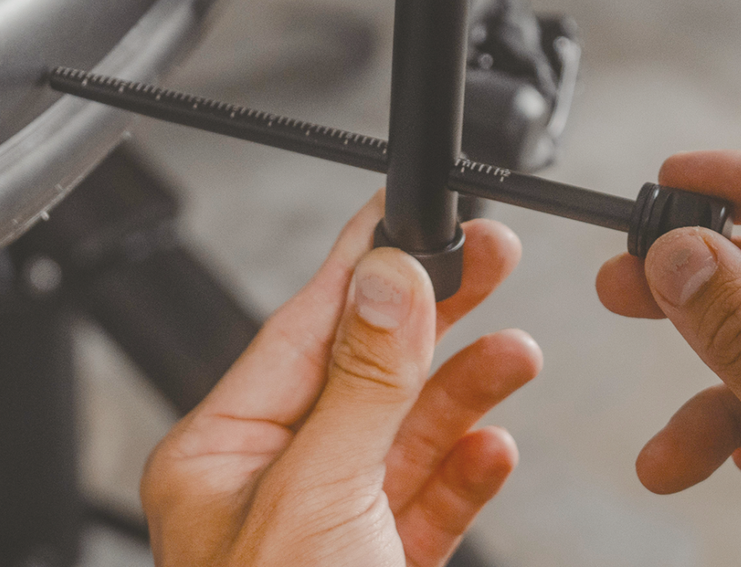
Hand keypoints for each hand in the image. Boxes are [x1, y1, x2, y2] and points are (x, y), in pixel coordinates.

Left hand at [142, 192, 540, 566]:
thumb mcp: (318, 504)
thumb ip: (359, 387)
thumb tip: (386, 280)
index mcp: (224, 454)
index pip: (304, 326)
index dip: (363, 261)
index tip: (406, 210)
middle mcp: (272, 484)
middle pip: (366, 369)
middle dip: (434, 314)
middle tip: (491, 257)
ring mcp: (327, 530)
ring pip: (405, 432)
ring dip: (464, 388)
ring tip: (516, 348)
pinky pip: (425, 502)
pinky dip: (466, 470)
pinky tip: (493, 444)